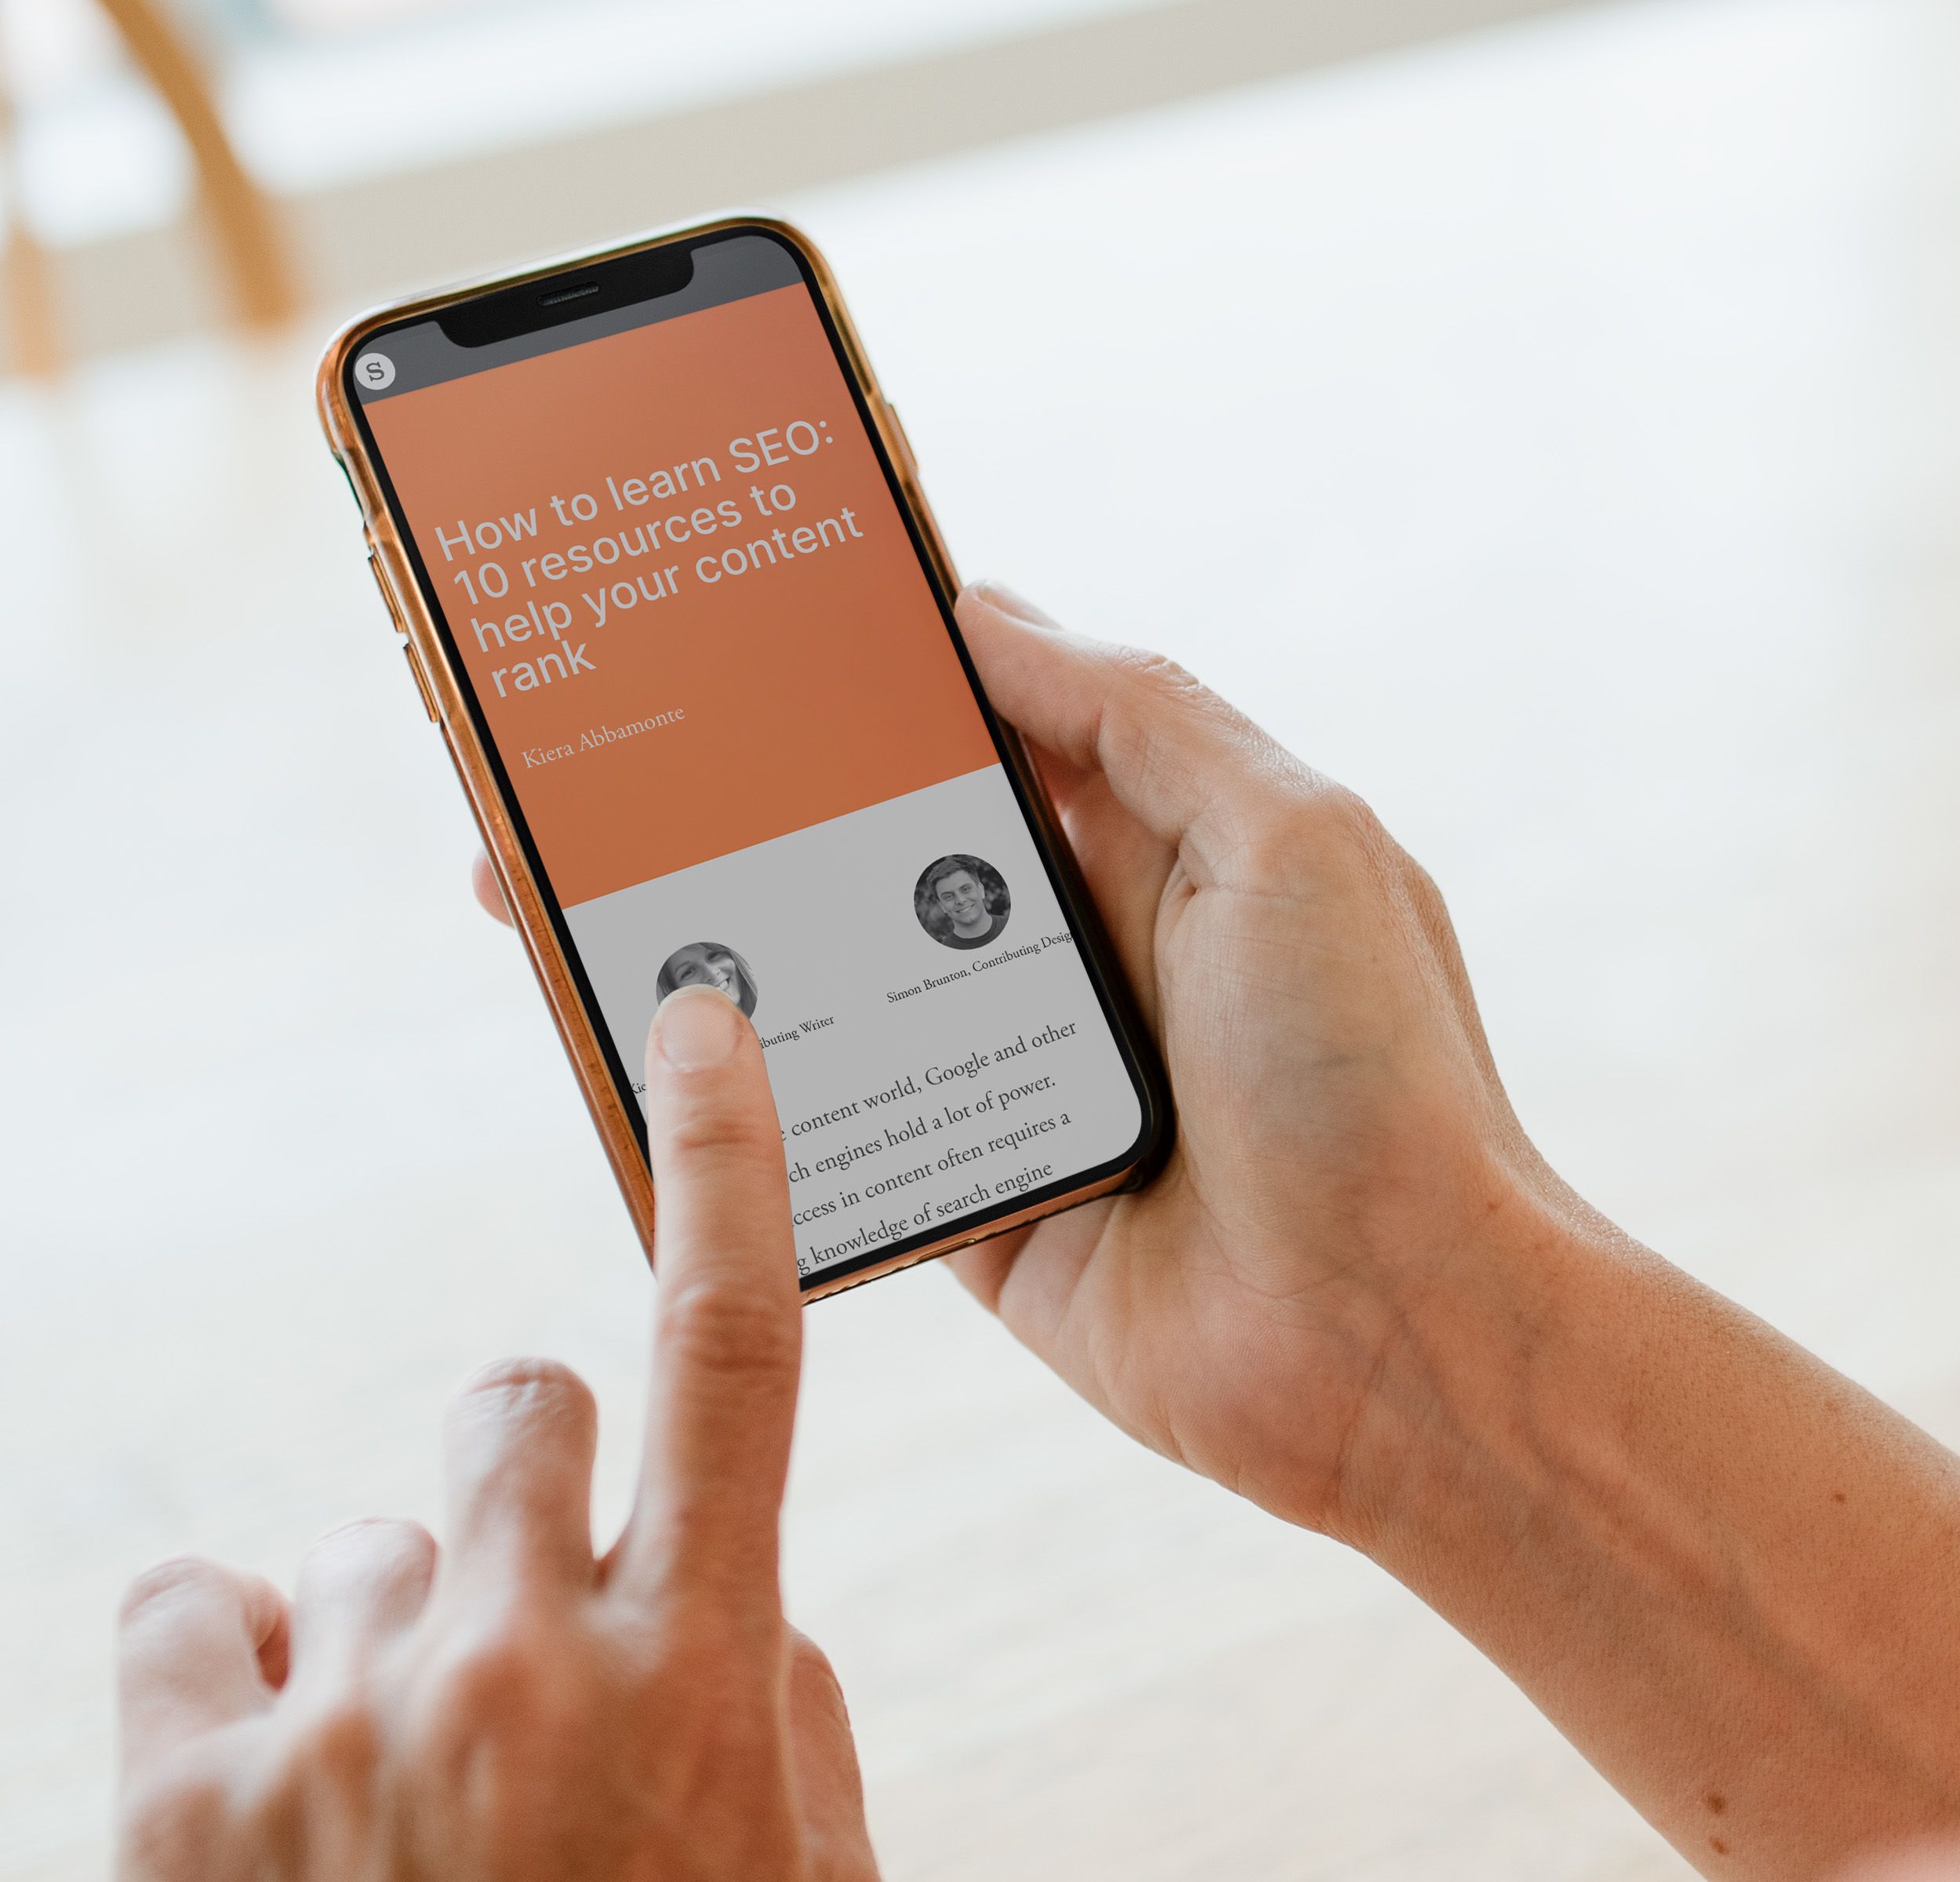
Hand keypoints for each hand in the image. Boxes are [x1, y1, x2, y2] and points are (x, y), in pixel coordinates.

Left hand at [112, 984, 876, 1881]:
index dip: (723, 1161)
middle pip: (510, 1396)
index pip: (730, 1345)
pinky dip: (234, 1658)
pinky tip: (275, 1770)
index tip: (700, 1022)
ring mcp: (343, 1724)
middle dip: (521, 1474)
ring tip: (408, 1792)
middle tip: (526, 1608)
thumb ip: (775, 1696)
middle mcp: (523, 1660)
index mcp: (706, 1670)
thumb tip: (705, 1579)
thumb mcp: (802, 1876)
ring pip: (360, 1534)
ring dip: (393, 1627)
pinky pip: (191, 1599)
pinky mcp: (177, 1802)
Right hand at [471, 587, 1577, 1538]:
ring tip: (555, 888)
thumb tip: (981, 616)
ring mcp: (1019, 1086)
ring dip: (718, 945)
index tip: (735, 624)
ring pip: (837, 992)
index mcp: (1159, 847)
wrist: (1404, 1342)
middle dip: (748, 808)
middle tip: (598, 759)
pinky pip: (838, 1142)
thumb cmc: (1375, 1075)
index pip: (987, 729)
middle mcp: (1081, 956)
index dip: (871, 678)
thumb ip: (1137, 719)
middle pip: (880, 854)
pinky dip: (747, 1106)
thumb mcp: (1290, 838)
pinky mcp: (978, 1209)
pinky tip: (630, 1053)